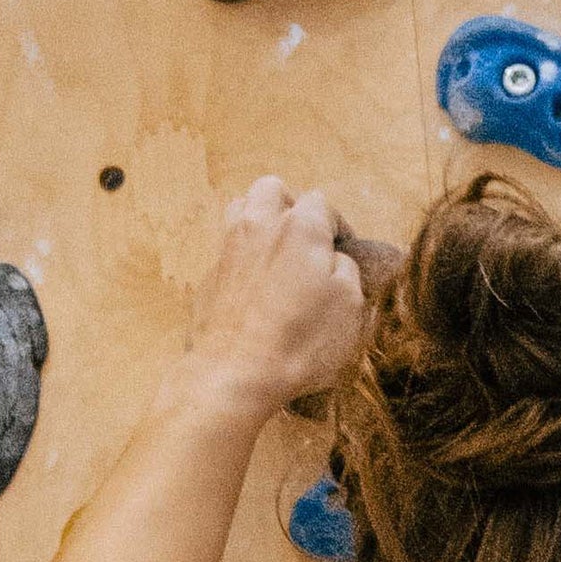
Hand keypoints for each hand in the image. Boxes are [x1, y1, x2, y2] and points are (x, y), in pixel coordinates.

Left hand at [184, 175, 373, 420]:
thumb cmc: (300, 340)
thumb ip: (347, 272)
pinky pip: (228, 248)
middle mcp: (261, 225)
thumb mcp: (350, 307)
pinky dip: (243, 255)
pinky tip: (255, 283)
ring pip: (242, 208)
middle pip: (273, 190)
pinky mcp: (211, 274)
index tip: (344, 247)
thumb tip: (336, 260)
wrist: (237, 371)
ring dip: (260, 219)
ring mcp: (230, 246)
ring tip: (275, 248)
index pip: (322, 204)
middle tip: (305, 235)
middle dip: (291, 205)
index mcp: (301, 227)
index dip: (338, 224)